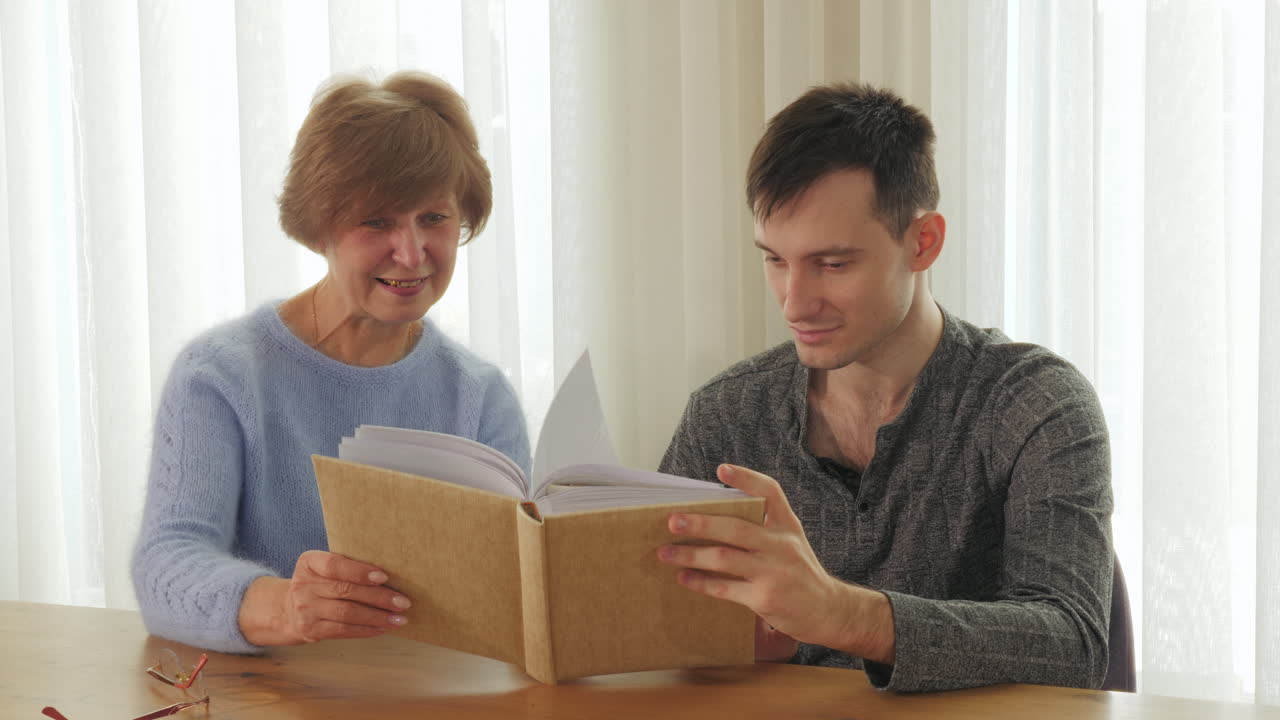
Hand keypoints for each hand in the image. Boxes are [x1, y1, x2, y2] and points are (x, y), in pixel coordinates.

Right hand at [239, 550, 411, 644]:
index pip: (334, 565)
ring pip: (347, 613)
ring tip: (399, 618)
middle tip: (403, 602)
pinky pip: (343, 630)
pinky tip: (383, 628)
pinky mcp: (310, 629)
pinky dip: (366, 630)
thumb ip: (347, 567)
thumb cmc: (319, 584)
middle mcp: (303, 585)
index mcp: (309, 562)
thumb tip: (391, 575)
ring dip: (377, 617)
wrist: (288, 610)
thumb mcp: (324, 569)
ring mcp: (305, 609)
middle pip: (346, 591)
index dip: (360, 571)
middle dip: (379, 597)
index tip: (384, 577)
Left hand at [657, 464, 894, 663]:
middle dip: (700, 523)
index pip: (770, 492)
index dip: (746, 478)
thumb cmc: (799, 573)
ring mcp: (774, 571)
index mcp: (788, 525)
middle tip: (672, 520)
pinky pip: (725, 587)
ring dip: (690, 555)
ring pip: (724, 558)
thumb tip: (711, 518)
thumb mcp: (790, 543)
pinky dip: (701, 582)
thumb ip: (763, 529)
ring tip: (665, 552)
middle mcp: (782, 544)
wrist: (828, 611)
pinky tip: (684, 577)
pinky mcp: (765, 597)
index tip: (721, 469)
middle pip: (736, 527)